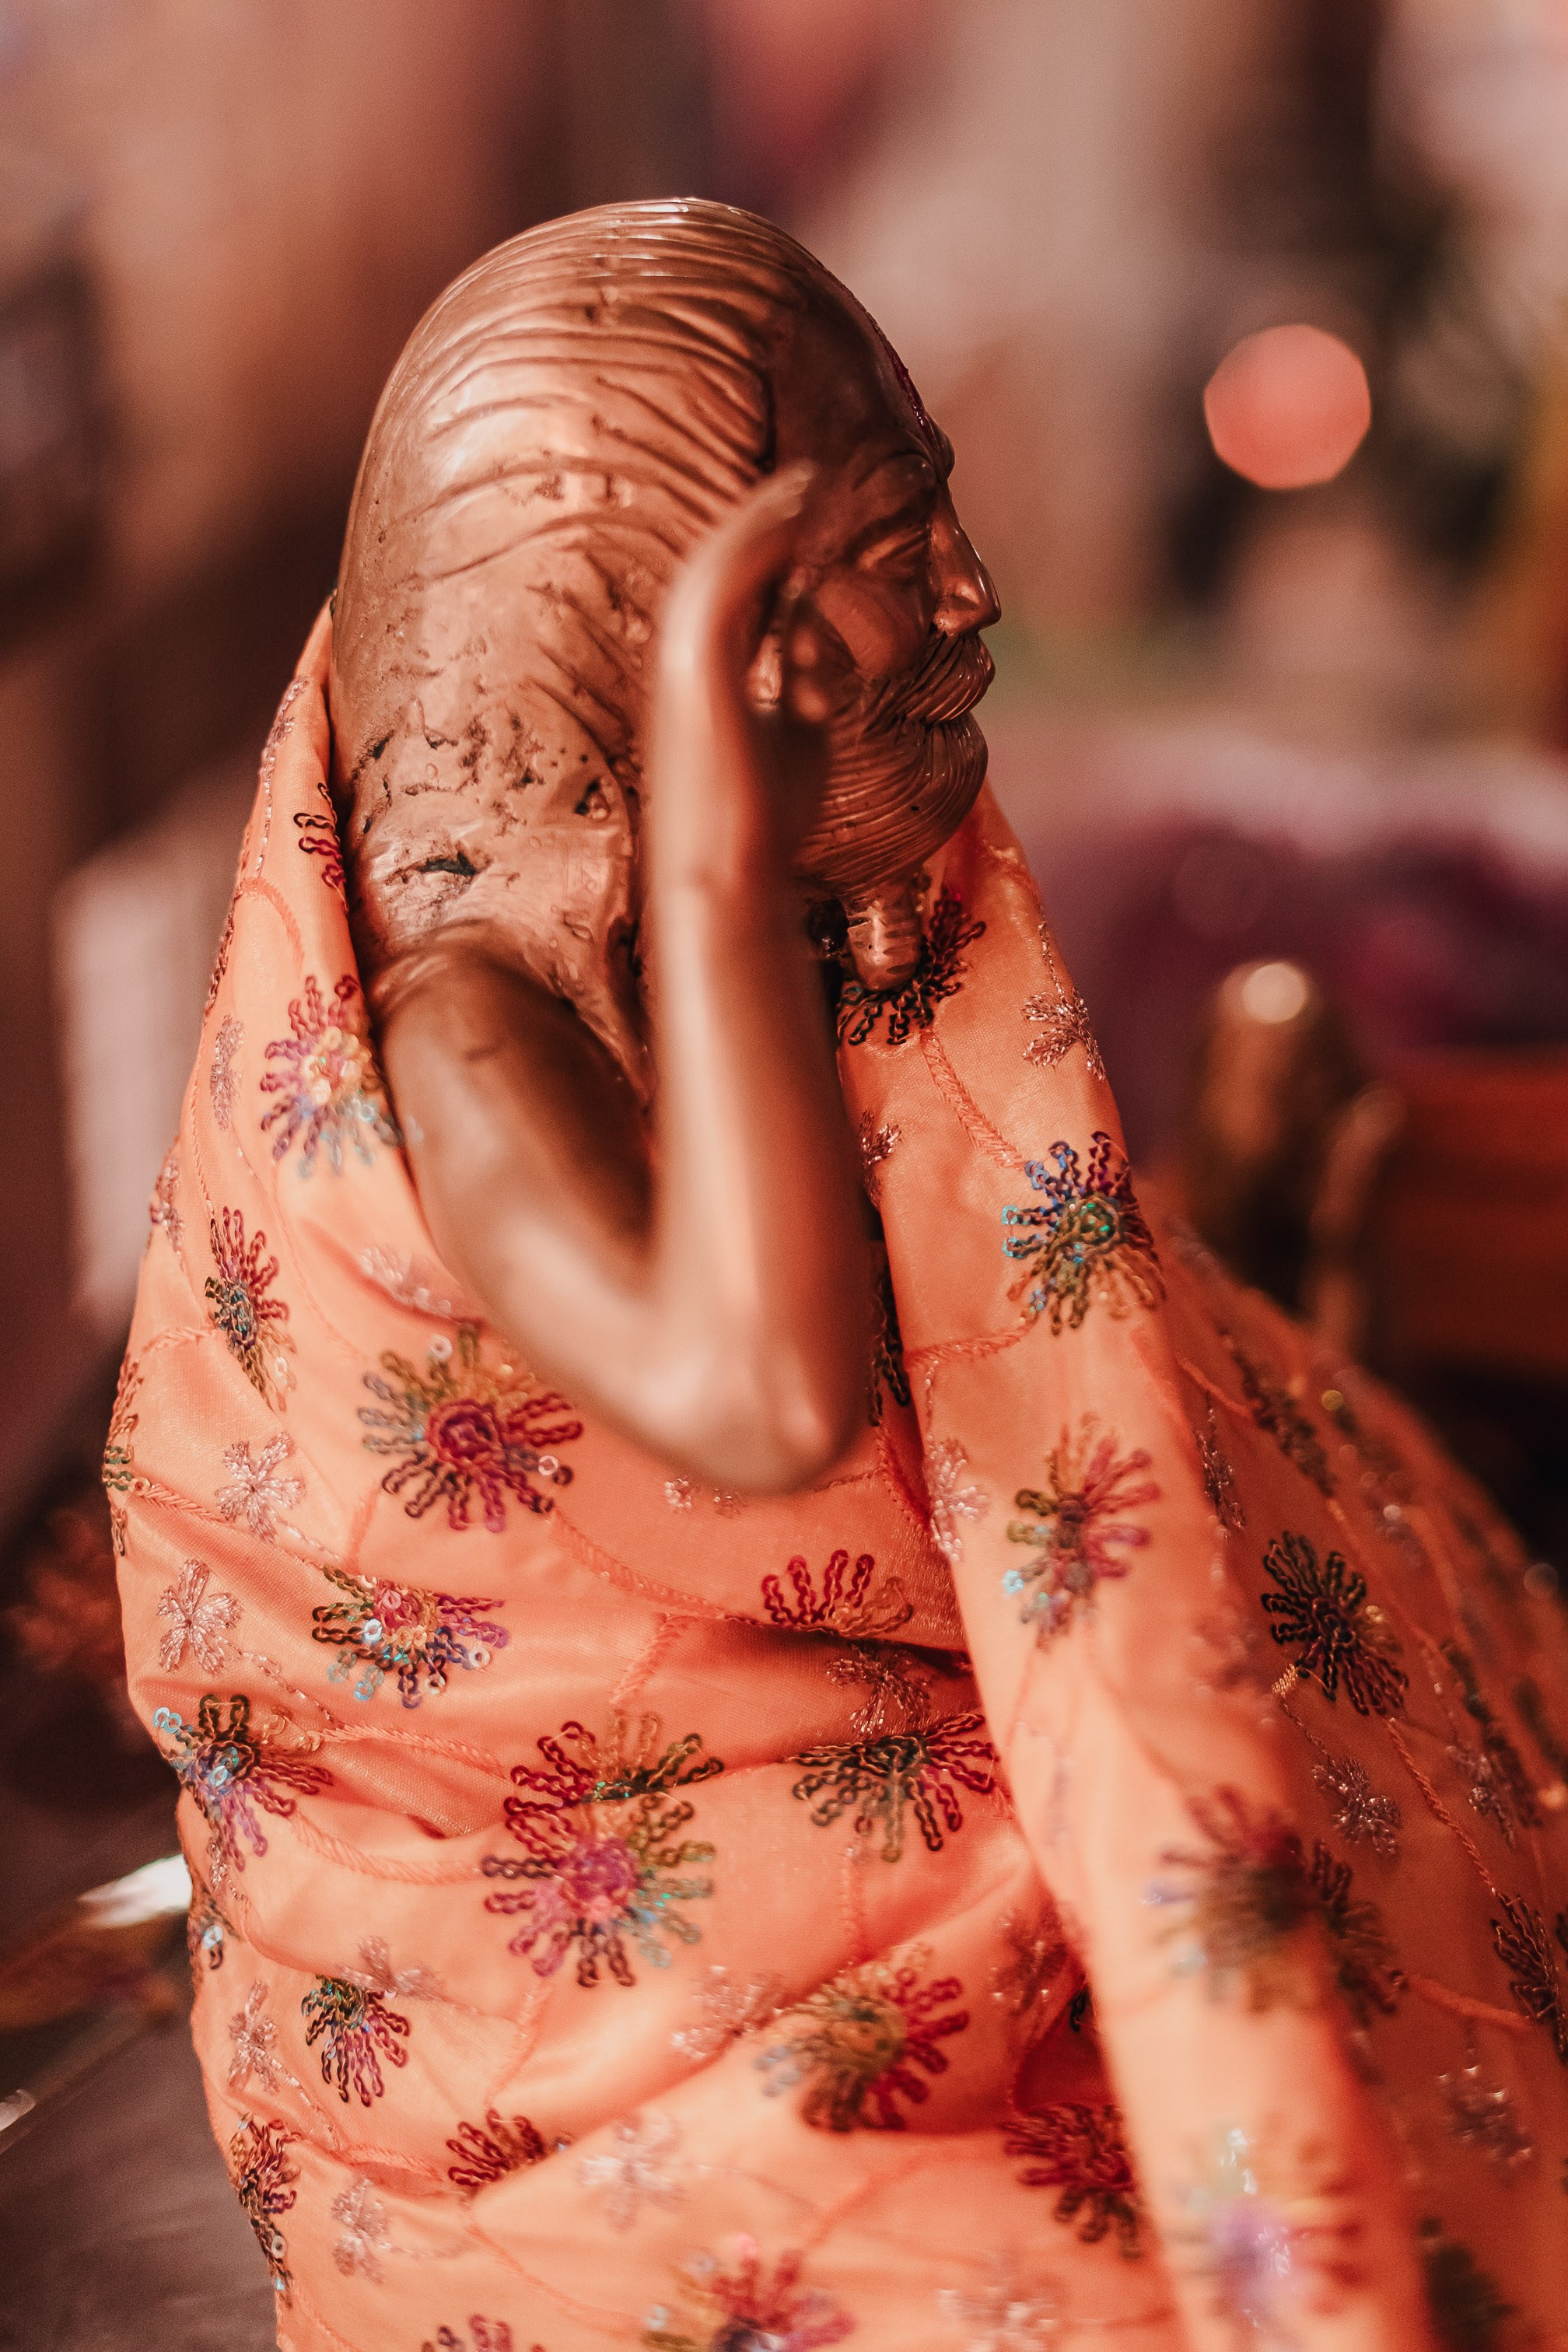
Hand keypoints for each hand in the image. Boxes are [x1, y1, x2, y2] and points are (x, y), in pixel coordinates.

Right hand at [650, 464, 833, 877]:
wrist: (731, 878)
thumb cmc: (763, 821)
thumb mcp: (796, 730)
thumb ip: (798, 674)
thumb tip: (815, 628)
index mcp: (702, 674)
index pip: (730, 590)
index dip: (768, 546)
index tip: (809, 513)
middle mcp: (681, 660)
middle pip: (713, 563)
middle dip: (758, 515)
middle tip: (808, 477)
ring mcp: (681, 665)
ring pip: (712, 564)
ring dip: (759, 517)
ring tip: (806, 483)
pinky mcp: (693, 673)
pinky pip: (721, 587)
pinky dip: (757, 545)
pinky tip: (797, 521)